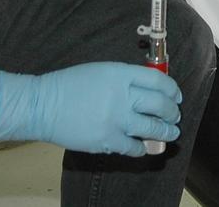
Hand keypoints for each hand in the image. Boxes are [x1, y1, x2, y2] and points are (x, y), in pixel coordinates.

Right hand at [0, 62, 181, 155]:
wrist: (43, 105)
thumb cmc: (68, 85)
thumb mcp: (100, 71)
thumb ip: (124, 79)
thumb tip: (146, 89)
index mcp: (120, 74)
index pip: (157, 80)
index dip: (171, 88)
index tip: (176, 94)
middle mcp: (122, 96)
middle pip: (160, 104)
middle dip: (172, 111)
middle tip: (175, 115)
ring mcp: (116, 120)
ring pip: (153, 127)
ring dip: (166, 131)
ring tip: (171, 132)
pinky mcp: (107, 140)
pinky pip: (134, 147)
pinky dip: (142, 147)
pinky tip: (144, 146)